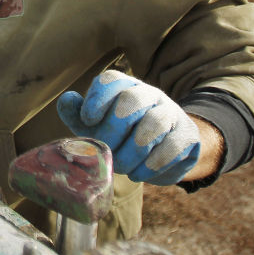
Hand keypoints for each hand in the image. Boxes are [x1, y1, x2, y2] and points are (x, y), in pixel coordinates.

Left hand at [56, 70, 200, 185]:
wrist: (161, 151)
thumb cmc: (120, 135)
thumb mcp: (95, 125)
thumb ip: (77, 113)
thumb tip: (67, 100)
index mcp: (124, 87)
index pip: (111, 80)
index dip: (96, 99)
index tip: (87, 121)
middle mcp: (149, 94)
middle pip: (132, 99)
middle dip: (113, 129)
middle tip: (106, 152)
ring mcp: (171, 112)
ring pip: (155, 123)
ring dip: (133, 151)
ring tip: (121, 167)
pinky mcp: (187, 135)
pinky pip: (173, 146)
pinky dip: (153, 164)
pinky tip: (139, 174)